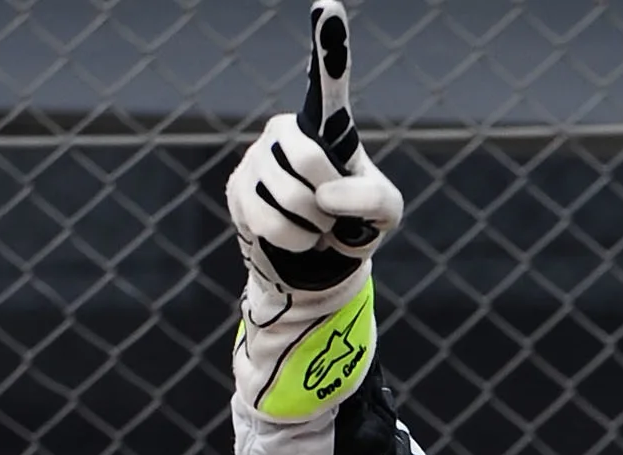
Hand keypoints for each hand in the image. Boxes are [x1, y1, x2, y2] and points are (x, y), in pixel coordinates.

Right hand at [226, 0, 402, 293]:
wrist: (318, 260)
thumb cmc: (355, 223)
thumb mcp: (385, 212)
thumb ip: (371, 199)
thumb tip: (326, 195)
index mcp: (325, 124)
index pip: (327, 81)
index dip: (328, 43)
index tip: (328, 5)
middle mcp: (285, 130)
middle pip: (306, 158)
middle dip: (328, 198)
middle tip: (332, 212)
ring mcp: (258, 158)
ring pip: (289, 195)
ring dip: (313, 225)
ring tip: (314, 225)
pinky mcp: (238, 189)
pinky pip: (270, 221)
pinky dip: (295, 241)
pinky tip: (296, 236)